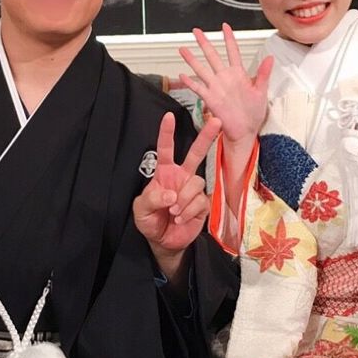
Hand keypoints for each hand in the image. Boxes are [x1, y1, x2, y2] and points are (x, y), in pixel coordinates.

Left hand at [133, 112, 222, 258]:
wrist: (163, 241)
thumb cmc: (150, 221)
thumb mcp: (141, 210)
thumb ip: (152, 199)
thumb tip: (171, 194)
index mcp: (165, 173)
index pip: (166, 149)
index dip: (166, 133)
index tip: (169, 116)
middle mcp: (181, 177)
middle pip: (196, 154)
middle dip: (206, 137)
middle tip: (216, 121)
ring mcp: (193, 190)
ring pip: (196, 182)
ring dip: (183, 198)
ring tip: (173, 212)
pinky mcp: (203, 204)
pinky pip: (200, 201)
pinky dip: (188, 211)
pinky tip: (180, 218)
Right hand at [179, 23, 272, 145]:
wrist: (245, 131)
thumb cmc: (253, 113)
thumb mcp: (261, 91)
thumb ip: (263, 74)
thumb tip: (270, 58)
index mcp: (238, 74)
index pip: (233, 51)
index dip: (229, 38)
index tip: (224, 27)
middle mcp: (225, 78)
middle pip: (212, 55)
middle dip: (204, 42)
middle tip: (196, 31)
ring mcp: (216, 87)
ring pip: (202, 69)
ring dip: (192, 59)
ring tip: (183, 49)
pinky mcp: (210, 98)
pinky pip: (198, 88)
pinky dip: (190, 82)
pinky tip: (182, 75)